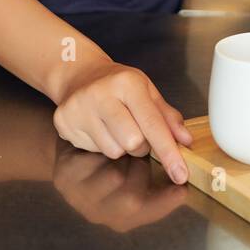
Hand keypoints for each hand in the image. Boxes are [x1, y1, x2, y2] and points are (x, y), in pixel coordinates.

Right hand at [52, 59, 192, 184]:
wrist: (80, 75)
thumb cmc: (118, 86)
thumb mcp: (148, 92)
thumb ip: (168, 117)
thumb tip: (186, 141)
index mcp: (128, 83)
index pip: (153, 124)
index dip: (169, 152)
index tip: (180, 174)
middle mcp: (101, 93)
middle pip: (133, 143)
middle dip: (141, 145)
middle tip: (136, 129)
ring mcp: (79, 108)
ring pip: (114, 151)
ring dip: (121, 147)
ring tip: (115, 127)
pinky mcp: (64, 121)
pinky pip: (93, 151)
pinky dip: (101, 145)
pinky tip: (97, 127)